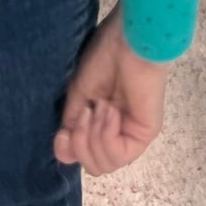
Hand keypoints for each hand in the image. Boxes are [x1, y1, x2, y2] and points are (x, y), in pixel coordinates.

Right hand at [54, 6, 169, 175]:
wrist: (127, 39)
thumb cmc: (105, 56)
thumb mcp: (79, 93)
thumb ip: (72, 123)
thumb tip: (63, 152)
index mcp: (101, 122)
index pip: (83, 156)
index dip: (68, 151)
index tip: (61, 134)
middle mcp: (117, 132)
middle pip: (93, 166)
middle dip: (80, 143)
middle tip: (86, 112)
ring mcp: (131, 134)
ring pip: (104, 165)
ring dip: (94, 136)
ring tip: (99, 107)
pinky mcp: (144, 134)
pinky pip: (118, 155)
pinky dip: (107, 135)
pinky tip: (109, 111)